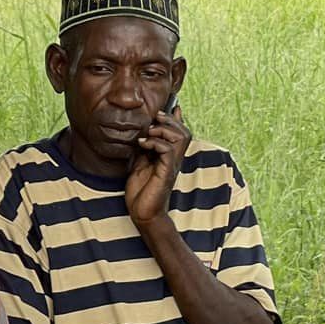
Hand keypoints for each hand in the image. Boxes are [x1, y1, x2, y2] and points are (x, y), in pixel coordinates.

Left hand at [124, 111, 192, 228]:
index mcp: (170, 156)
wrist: (142, 213)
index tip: (161, 111)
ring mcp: (172, 166)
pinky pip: (167, 150)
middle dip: (169, 120)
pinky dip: (154, 142)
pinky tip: (143, 144)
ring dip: (163, 129)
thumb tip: (145, 131)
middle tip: (154, 118)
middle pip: (184, 131)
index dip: (175, 117)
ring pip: (180, 137)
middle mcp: (175, 159)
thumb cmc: (141, 190)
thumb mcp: (140, 161)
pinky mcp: (165, 172)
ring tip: (148, 132)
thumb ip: (146, 146)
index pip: (181, 131)